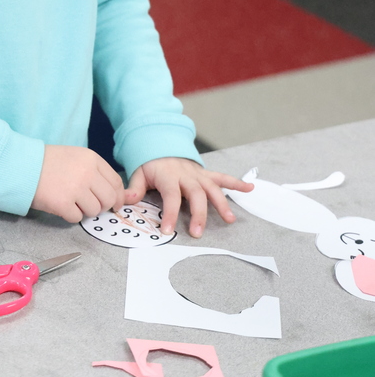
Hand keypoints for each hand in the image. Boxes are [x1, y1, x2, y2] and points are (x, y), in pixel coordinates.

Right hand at [32, 144, 124, 222]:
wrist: (22, 165)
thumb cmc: (48, 162)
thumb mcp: (75, 157)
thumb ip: (94, 171)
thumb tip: (114, 195)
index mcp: (92, 159)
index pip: (116, 182)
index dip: (118, 197)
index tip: (116, 205)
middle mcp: (87, 172)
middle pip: (109, 199)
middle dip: (102, 206)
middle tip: (90, 206)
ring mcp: (76, 188)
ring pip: (94, 210)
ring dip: (85, 211)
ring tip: (71, 202)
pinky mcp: (63, 203)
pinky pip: (77, 218)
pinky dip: (70, 215)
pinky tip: (61, 205)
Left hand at [122, 157, 253, 237]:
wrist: (160, 145)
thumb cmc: (150, 165)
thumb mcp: (138, 174)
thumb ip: (134, 188)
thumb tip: (125, 201)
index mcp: (168, 176)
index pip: (171, 196)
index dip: (170, 213)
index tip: (168, 230)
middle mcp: (186, 175)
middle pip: (196, 194)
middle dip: (199, 213)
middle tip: (198, 232)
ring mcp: (198, 174)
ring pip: (212, 188)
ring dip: (222, 203)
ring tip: (229, 219)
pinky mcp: (205, 174)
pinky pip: (222, 177)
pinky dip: (237, 182)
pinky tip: (250, 188)